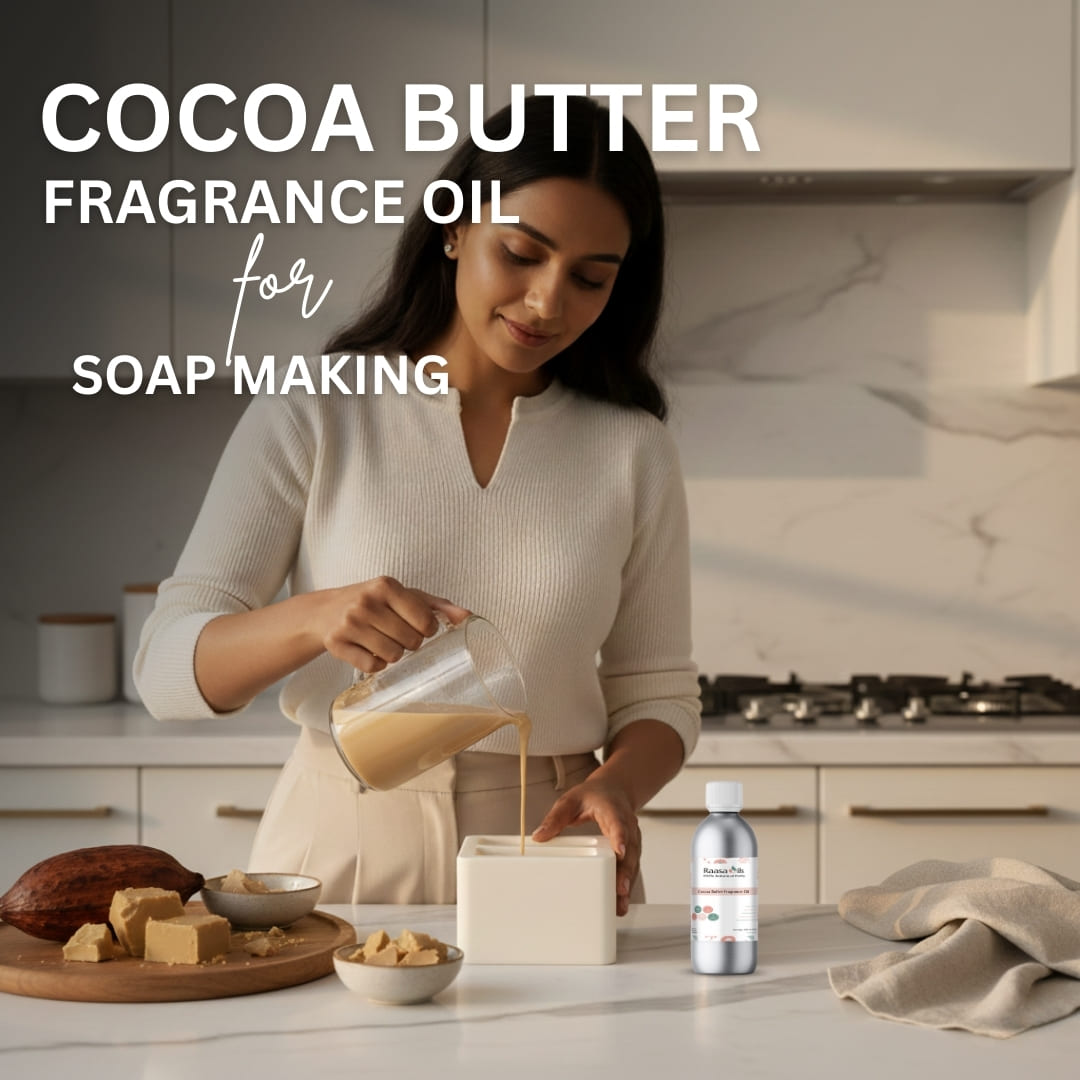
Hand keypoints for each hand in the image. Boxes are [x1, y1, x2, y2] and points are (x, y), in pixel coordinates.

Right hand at [312, 576, 470, 672]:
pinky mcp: (336, 644)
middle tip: (400, 635)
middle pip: (410, 641)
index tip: (420, 627)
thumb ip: (437, 605)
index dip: (428, 629)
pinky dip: (376, 665)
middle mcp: (366, 602)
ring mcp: (349, 624)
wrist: (325, 611)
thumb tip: (468, 617)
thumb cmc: (374, 602)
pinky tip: (370, 651)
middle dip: (411, 643)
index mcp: (385, 585)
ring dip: (394, 655)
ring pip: (392, 656)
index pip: (424, 620)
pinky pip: (372, 667)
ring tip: (385, 642)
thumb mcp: (404, 595)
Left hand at [531, 775, 640, 916]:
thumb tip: (539, 836)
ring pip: (633, 861)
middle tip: (620, 890)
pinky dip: (627, 883)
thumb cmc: (594, 795)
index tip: (618, 850)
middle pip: (629, 849)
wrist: (614, 790)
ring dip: (628, 882)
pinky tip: (621, 901)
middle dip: (626, 870)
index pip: (618, 823)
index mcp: (612, 810)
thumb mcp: (570, 800)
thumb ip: (555, 817)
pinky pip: (631, 867)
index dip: (619, 837)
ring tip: (620, 904)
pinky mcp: (631, 849)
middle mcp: (627, 825)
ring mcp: (631, 838)